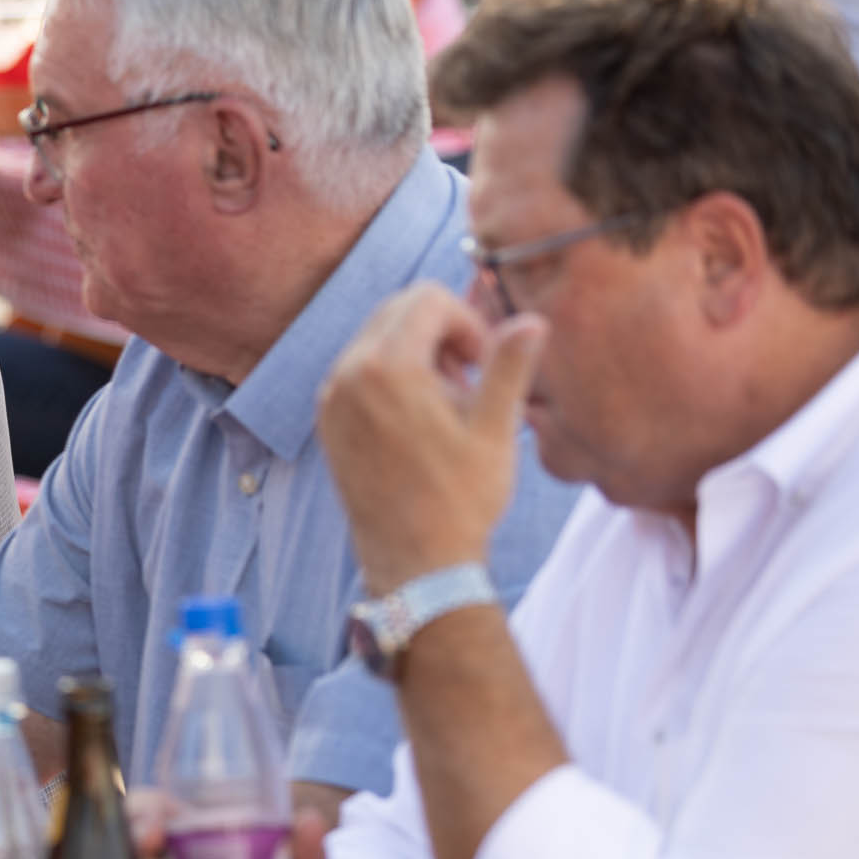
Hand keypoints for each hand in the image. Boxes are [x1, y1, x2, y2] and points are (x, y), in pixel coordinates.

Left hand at [316, 283, 543, 594]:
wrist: (414, 560)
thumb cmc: (460, 499)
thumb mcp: (496, 429)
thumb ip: (509, 367)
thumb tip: (531, 320)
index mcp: (387, 367)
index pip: (428, 299)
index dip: (466, 322)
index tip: (483, 364)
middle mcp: (347, 374)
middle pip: (398, 310)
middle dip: (440, 332)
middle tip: (468, 382)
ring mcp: (331, 397)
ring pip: (376, 338)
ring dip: (417, 354)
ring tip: (446, 406)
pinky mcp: (326, 419)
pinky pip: (358, 370)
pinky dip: (390, 377)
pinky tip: (419, 420)